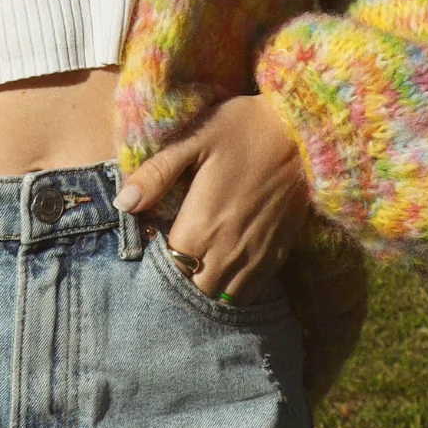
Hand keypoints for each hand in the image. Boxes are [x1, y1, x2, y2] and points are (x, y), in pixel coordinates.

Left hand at [113, 94, 309, 307]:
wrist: (305, 131)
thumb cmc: (243, 129)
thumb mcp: (194, 139)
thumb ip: (156, 174)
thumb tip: (123, 203)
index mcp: (201, 226)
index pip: (168, 271)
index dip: (156, 266)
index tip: (154, 248)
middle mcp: (228, 251)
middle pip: (194, 292)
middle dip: (181, 283)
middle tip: (173, 261)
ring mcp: (255, 257)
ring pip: (223, 298)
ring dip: (207, 290)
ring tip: (197, 269)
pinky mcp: (277, 255)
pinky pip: (251, 291)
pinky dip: (233, 289)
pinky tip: (224, 269)